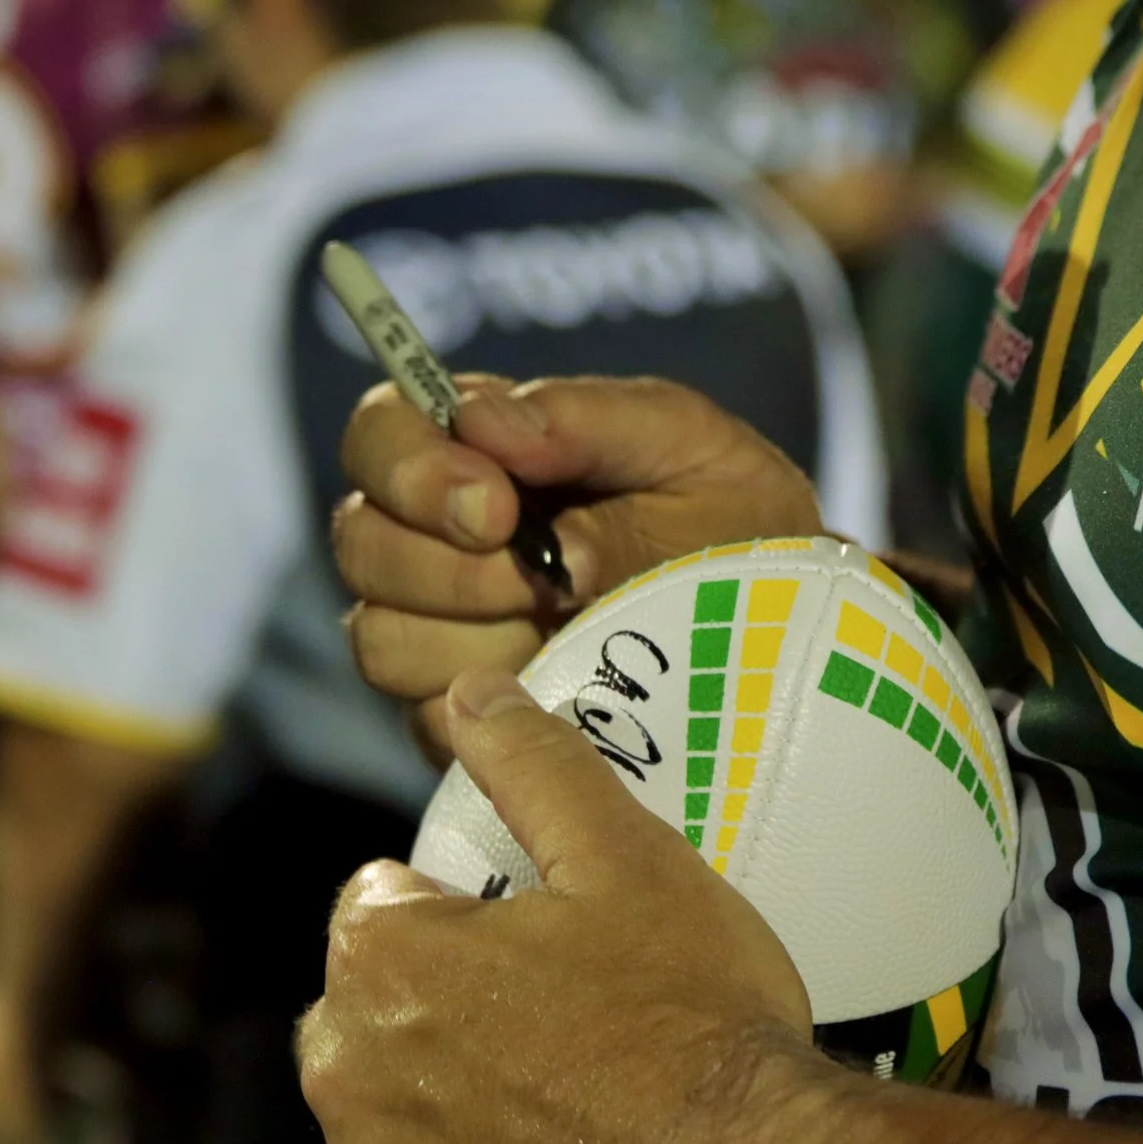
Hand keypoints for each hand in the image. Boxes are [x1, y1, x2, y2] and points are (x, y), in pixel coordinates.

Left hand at [297, 669, 821, 1143]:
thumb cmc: (694, 1023)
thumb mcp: (630, 860)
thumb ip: (534, 764)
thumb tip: (469, 690)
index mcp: (379, 958)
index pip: (379, 904)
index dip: (459, 914)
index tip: (537, 944)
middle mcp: (342, 1076)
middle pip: (367, 1013)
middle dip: (433, 1009)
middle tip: (555, 1029)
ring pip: (385, 1120)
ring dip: (441, 1109)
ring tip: (561, 1115)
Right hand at [334, 376, 821, 761]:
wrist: (782, 647)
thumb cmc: (734, 526)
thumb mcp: (686, 447)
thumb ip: (585, 419)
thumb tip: (482, 424)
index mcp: (481, 454)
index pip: (379, 435)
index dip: (410, 467)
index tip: (494, 506)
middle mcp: (437, 542)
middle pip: (360, 543)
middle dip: (447, 568)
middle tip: (546, 584)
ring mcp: (439, 637)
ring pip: (381, 639)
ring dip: (475, 639)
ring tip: (570, 633)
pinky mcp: (459, 724)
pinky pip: (429, 720)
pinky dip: (496, 707)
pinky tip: (564, 685)